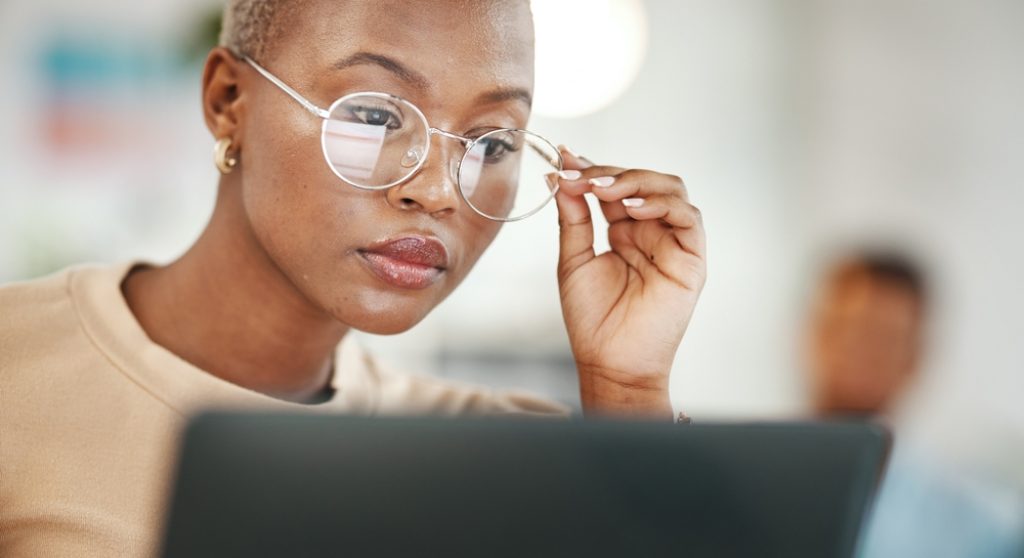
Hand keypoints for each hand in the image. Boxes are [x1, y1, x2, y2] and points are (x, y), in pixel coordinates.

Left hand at [552, 147, 706, 418]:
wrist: (610, 362)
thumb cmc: (593, 319)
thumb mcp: (574, 259)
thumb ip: (573, 218)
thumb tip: (561, 176)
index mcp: (625, 230)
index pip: (615, 186)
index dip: (593, 169)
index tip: (564, 158)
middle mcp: (653, 231)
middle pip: (643, 181)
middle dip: (610, 172)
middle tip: (581, 174)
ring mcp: (674, 242)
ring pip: (670, 189)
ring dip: (636, 181)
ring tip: (604, 188)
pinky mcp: (691, 258)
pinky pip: (687, 217)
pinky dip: (661, 204)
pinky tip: (632, 208)